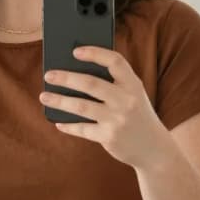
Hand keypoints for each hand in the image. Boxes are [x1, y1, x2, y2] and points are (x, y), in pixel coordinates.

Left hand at [39, 45, 163, 168]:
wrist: (155, 149)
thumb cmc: (138, 116)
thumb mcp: (134, 95)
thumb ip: (115, 83)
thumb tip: (76, 73)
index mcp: (133, 84)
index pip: (115, 61)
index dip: (95, 54)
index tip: (76, 51)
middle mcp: (126, 100)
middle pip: (91, 84)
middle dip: (66, 78)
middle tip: (48, 75)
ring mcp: (118, 119)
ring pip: (82, 106)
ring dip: (59, 101)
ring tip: (44, 96)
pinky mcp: (109, 137)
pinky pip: (83, 129)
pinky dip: (69, 125)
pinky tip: (59, 122)